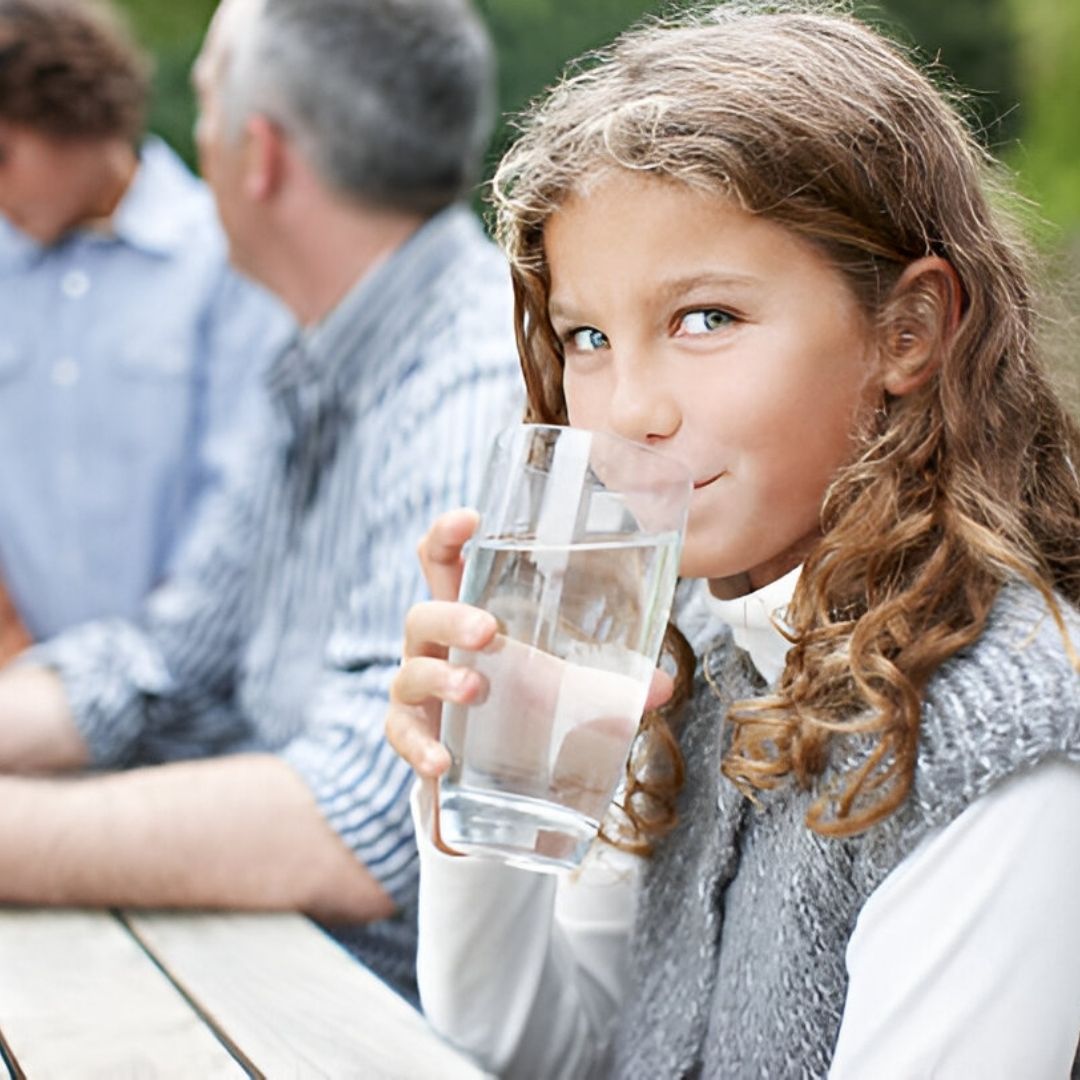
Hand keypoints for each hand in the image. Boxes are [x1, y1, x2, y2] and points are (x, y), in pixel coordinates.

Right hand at [386, 509, 676, 779]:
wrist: (491, 766)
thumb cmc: (521, 700)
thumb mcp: (564, 683)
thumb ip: (608, 681)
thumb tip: (663, 686)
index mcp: (466, 613)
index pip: (442, 562)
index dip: (447, 536)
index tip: (470, 519)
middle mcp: (434, 646)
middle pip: (422, 613)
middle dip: (451, 616)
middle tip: (488, 629)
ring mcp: (418, 689)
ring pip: (410, 673)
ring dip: (440, 677)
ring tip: (473, 688)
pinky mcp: (412, 735)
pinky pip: (402, 735)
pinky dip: (419, 747)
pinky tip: (441, 761)